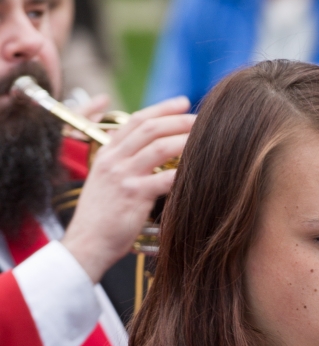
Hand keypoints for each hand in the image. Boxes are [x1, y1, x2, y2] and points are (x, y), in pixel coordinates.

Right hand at [60, 97, 195, 283]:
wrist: (86, 243)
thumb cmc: (100, 217)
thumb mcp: (104, 181)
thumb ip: (121, 163)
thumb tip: (146, 150)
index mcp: (107, 153)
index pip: (136, 120)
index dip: (161, 109)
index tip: (182, 102)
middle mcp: (114, 160)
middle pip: (150, 128)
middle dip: (178, 119)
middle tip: (201, 117)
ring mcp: (123, 176)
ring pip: (159, 147)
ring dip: (184, 139)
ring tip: (205, 137)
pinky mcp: (134, 195)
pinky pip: (165, 178)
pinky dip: (184, 172)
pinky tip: (200, 169)